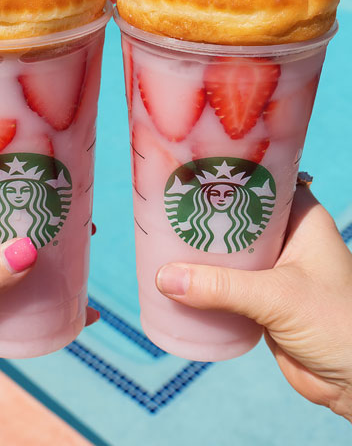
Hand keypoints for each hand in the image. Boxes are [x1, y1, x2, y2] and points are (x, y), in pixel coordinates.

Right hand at [156, 185, 351, 421]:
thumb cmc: (336, 325)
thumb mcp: (276, 298)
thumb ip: (222, 288)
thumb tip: (165, 277)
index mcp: (302, 219)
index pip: (261, 182)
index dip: (229, 175)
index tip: (192, 174)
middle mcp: (288, 238)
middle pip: (240, 215)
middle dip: (207, 215)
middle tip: (169, 206)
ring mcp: (276, 269)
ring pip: (232, 250)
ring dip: (204, 251)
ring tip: (165, 238)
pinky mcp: (264, 299)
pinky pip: (229, 282)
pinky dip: (207, 280)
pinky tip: (179, 276)